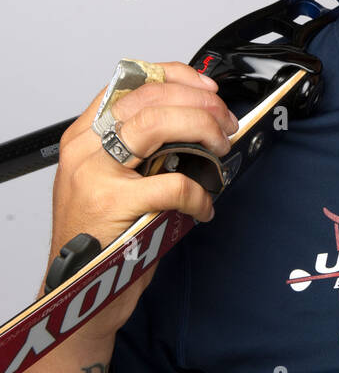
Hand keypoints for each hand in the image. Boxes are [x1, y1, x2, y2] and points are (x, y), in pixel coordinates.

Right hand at [42, 62, 237, 339]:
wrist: (78, 296)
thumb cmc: (99, 240)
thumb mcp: (109, 182)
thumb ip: (138, 151)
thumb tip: (193, 124)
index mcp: (83, 137)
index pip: (129, 83)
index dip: (175, 76)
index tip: (207, 88)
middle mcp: (85, 149)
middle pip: (150, 98)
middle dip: (201, 104)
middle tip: (225, 122)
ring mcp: (96, 174)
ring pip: (159, 124)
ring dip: (203, 130)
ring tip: (220, 149)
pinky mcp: (113, 203)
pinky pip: (173, 183)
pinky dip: (200, 193)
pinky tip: (204, 206)